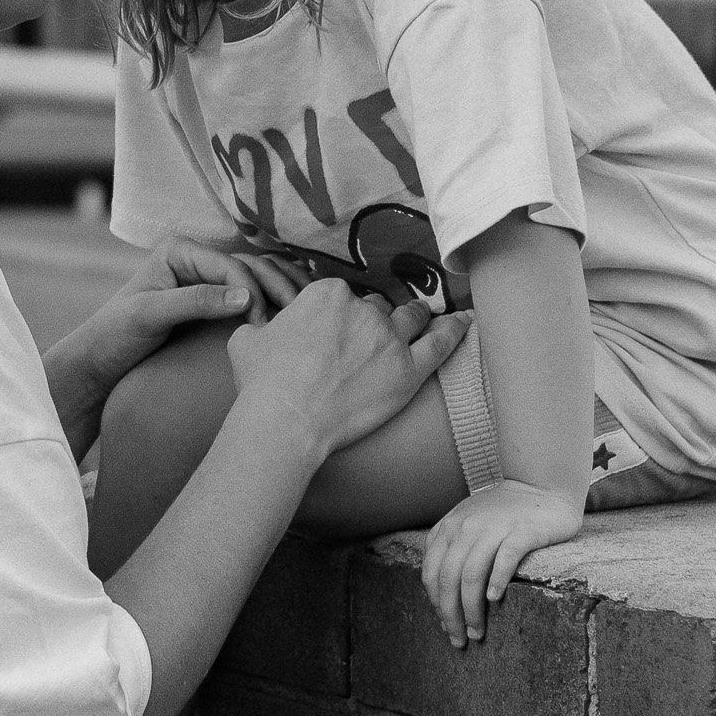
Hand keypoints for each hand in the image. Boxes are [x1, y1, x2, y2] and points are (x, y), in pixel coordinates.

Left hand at [88, 238, 284, 375]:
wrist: (100, 361)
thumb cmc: (116, 335)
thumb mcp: (150, 314)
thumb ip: (196, 302)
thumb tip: (247, 296)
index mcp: (179, 249)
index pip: (230, 265)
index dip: (252, 291)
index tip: (262, 324)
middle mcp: (196, 257)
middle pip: (249, 266)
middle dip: (275, 287)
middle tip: (296, 316)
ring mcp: (206, 277)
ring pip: (256, 277)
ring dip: (281, 291)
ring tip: (303, 313)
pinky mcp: (213, 298)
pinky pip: (249, 293)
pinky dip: (272, 299)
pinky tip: (292, 313)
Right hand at [227, 281, 470, 469]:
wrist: (286, 420)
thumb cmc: (262, 382)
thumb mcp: (247, 339)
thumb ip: (263, 325)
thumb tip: (261, 329)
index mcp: (326, 294)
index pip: (341, 295)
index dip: (338, 314)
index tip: (333, 330)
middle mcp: (363, 309)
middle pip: (375, 307)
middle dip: (370, 321)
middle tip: (362, 343)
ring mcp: (389, 339)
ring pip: (409, 318)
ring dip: (412, 319)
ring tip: (418, 321)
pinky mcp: (409, 371)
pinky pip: (440, 344)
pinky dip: (456, 330)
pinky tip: (468, 321)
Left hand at [420, 481, 584, 650]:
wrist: (541, 485)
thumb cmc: (503, 513)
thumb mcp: (467, 523)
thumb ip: (451, 548)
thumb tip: (442, 596)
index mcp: (450, 527)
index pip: (433, 572)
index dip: (436, 603)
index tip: (446, 625)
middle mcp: (467, 526)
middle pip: (450, 578)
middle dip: (451, 613)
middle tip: (461, 638)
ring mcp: (495, 527)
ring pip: (472, 574)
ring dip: (472, 608)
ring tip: (478, 631)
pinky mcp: (523, 531)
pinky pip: (505, 558)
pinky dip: (497, 580)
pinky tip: (495, 599)